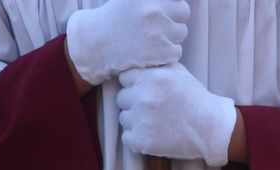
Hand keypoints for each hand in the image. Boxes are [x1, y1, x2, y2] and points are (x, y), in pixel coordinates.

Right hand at [66, 0, 189, 86]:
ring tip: (151, 38)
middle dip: (174, 18)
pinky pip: (177, 51)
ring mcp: (158, 31)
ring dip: (171, 36)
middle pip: (183, 12)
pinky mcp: (161, 51)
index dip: (171, 4)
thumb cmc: (115, 18)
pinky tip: (150, 51)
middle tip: (157, 24)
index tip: (162, 11)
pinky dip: (167, 54)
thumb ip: (153, 0)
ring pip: (181, 32)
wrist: (96, 44)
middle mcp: (153, 10)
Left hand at [116, 65, 237, 166]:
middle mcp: (144, 97)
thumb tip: (139, 61)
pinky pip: (127, 138)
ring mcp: (142, 120)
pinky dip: (138, 139)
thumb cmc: (196, 100)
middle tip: (153, 111)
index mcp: (151, 78)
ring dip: (136, 122)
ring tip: (156, 124)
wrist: (212, 129)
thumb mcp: (179, 73)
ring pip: (124, 119)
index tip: (147, 93)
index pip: (124, 78)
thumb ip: (156, 66)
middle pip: (121, 99)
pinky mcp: (143, 140)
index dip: (135, 86)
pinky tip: (154, 136)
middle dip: (134, 104)